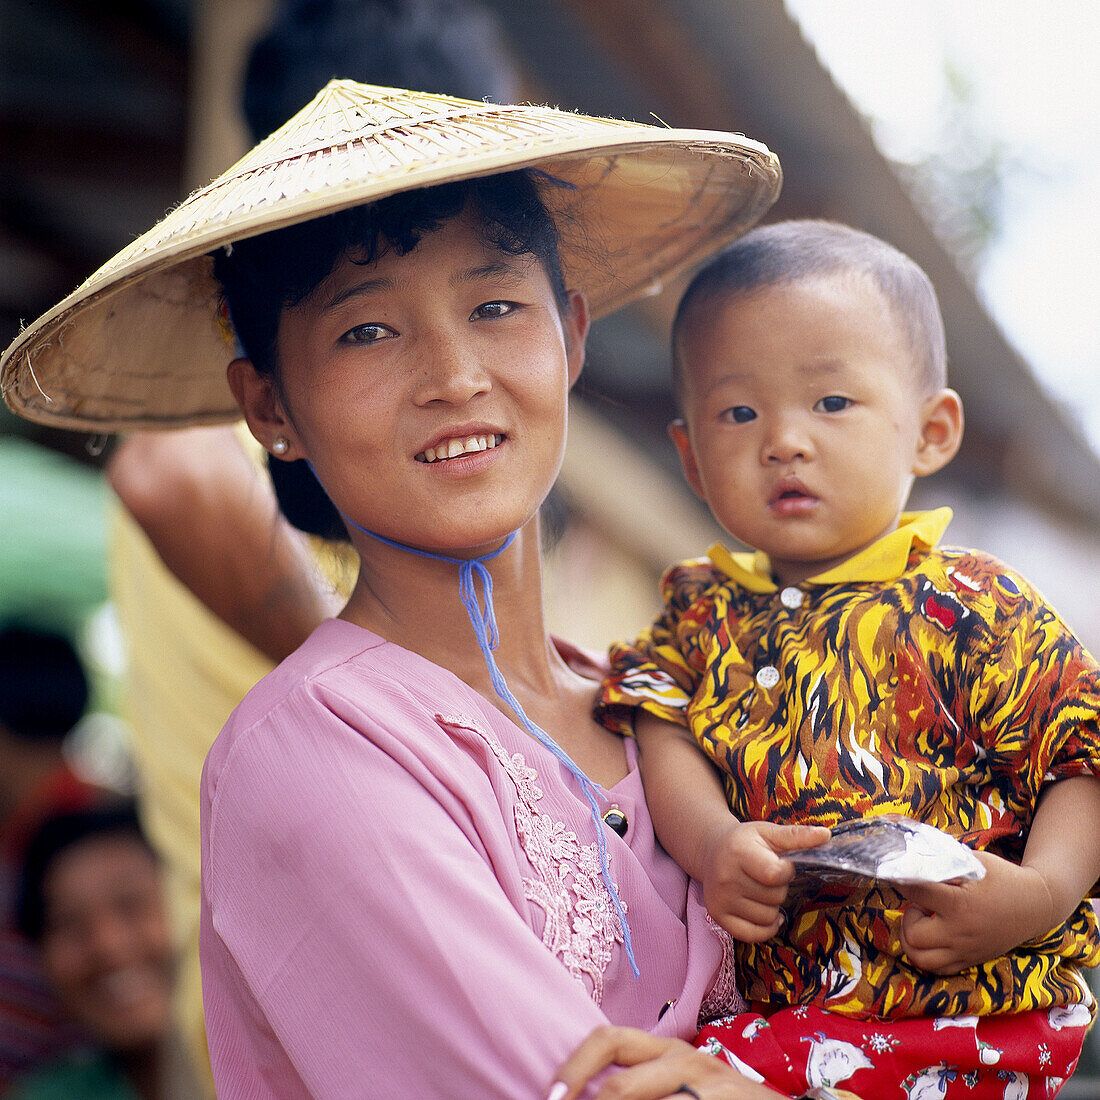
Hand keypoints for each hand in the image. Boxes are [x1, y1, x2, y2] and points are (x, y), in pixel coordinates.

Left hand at [546, 1025, 779, 1098]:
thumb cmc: (718, 1098)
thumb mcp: (679, 1079)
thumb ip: (640, 1080)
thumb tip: (582, 1093)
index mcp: (664, 1047)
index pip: (607, 1039)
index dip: (574, 1067)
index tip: (550, 1096)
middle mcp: (683, 1060)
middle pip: (619, 1087)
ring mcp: (707, 1087)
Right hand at [700, 820, 829, 941]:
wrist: (710, 851)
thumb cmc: (744, 841)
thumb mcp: (768, 832)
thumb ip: (797, 835)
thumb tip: (825, 835)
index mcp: (738, 852)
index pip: (775, 875)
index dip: (786, 872)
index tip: (781, 863)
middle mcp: (726, 878)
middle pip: (774, 898)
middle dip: (779, 888)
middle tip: (766, 875)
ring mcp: (721, 900)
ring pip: (767, 918)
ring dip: (772, 906)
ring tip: (760, 889)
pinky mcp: (718, 917)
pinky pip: (754, 935)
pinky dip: (766, 928)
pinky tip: (763, 911)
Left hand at [899, 850, 1054, 973]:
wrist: (1036, 906)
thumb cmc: (1003, 878)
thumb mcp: (974, 863)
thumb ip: (944, 862)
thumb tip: (913, 857)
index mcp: (960, 904)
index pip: (916, 892)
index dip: (900, 880)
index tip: (894, 873)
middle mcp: (960, 933)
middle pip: (912, 935)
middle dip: (908, 916)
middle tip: (921, 903)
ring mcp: (965, 951)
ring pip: (920, 959)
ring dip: (913, 939)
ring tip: (924, 922)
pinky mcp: (970, 961)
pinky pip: (937, 969)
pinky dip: (926, 955)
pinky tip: (932, 936)